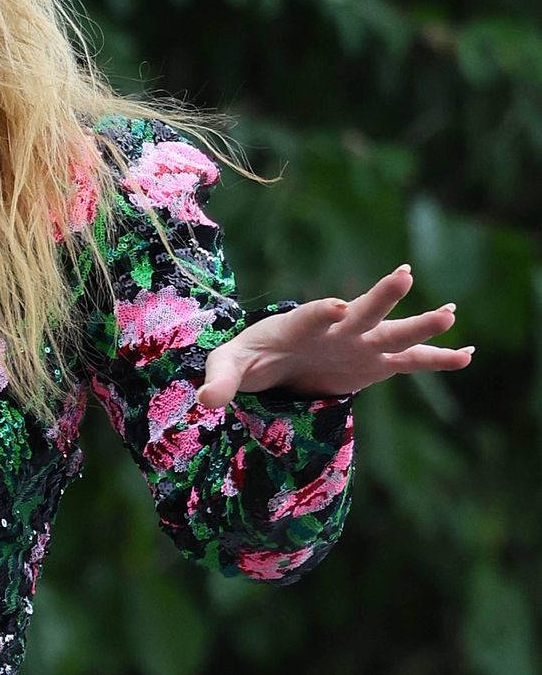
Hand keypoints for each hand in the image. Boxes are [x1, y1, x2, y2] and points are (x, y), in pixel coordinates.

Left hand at [196, 263, 474, 406]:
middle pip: (362, 311)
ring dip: (421, 324)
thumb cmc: (250, 358)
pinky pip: (411, 360)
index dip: (323, 311)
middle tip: (404, 274)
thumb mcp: (229, 367)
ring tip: (451, 312)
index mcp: (298, 325)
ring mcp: (359, 343)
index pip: (311, 315)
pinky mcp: (374, 362)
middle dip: (381, 296)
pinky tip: (468, 355)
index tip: (338, 306)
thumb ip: (220, 380)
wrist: (274, 361)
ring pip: (394, 332)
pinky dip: (439, 358)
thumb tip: (207, 400)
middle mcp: (336, 328)